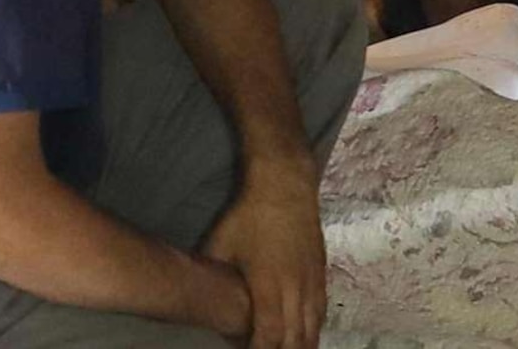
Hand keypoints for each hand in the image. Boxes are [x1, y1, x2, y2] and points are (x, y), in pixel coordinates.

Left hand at [200, 157, 326, 348]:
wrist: (285, 185)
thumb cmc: (248, 215)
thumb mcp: (219, 245)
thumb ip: (213, 277)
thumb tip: (196, 297)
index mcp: (268, 285)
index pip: (268, 334)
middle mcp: (295, 288)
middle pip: (295, 337)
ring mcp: (312, 280)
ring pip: (313, 326)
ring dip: (302, 345)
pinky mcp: (321, 270)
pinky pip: (321, 309)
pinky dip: (314, 327)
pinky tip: (308, 336)